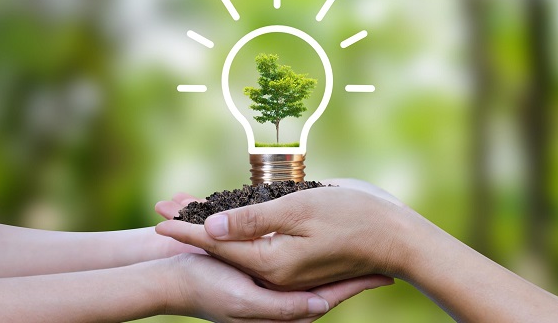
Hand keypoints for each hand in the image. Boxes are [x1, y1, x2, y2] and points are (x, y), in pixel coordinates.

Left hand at [156, 181, 416, 289]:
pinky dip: (236, 226)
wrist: (395, 236)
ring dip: (210, 224)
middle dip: (191, 225)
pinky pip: (257, 243)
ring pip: (238, 244)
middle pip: (222, 245)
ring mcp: (286, 266)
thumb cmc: (354, 216)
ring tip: (183, 207)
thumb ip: (254, 221)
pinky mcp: (296, 256)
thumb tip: (210, 228)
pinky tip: (224, 215)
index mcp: (272, 262)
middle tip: (162, 207)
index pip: (218, 244)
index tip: (158, 218)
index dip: (186, 229)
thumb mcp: (301, 211)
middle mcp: (274, 270)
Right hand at [159, 253, 393, 321]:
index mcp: (280, 314)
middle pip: (326, 289)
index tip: (385, 275)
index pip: (328, 299)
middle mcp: (280, 303)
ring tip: (364, 250)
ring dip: (338, 265)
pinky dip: (316, 259)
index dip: (356, 286)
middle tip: (382, 260)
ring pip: (315, 277)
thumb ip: (283, 308)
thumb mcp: (245, 302)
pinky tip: (327, 242)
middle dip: (352, 275)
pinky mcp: (263, 275)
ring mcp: (272, 289)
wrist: (173, 279)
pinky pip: (298, 267)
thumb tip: (321, 306)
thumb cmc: (207, 289)